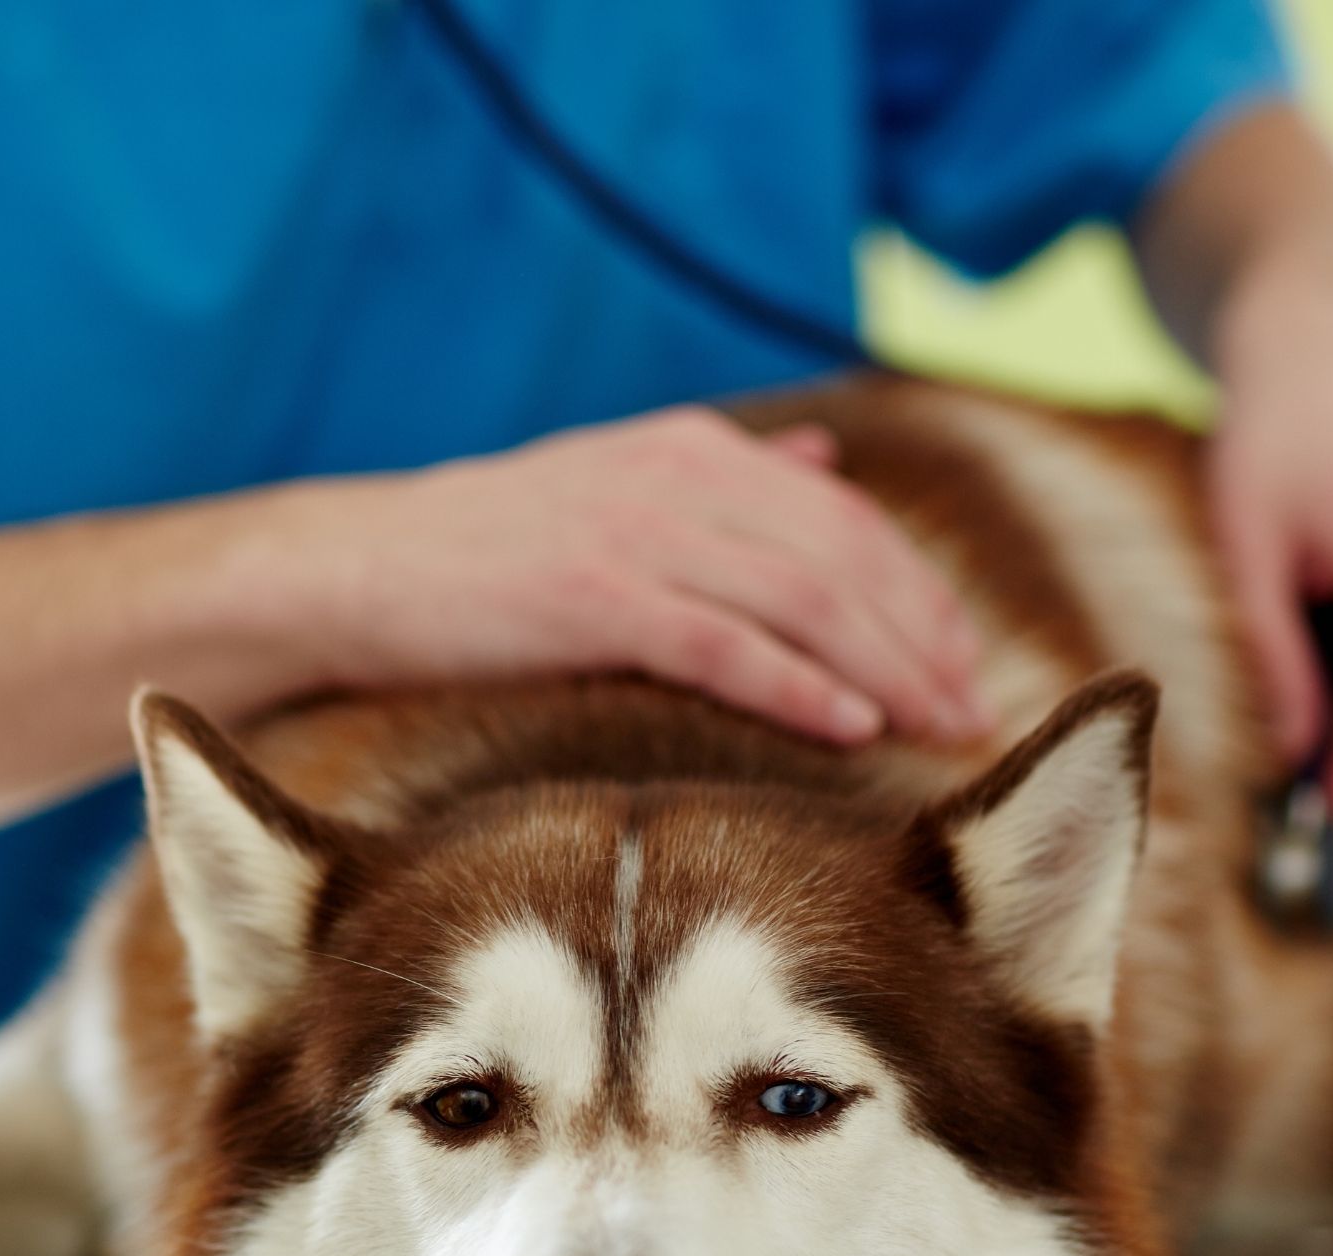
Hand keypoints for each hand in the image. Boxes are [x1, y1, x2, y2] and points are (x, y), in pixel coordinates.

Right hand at [257, 406, 990, 743]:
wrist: (358, 568)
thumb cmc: (486, 550)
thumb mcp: (616, 482)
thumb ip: (727, 474)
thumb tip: (827, 457)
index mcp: (693, 449)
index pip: (845, 516)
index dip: (918, 590)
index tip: (965, 662)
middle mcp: (680, 477)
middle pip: (845, 557)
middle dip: (924, 637)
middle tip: (975, 716)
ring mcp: (636, 533)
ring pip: (803, 599)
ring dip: (887, 669)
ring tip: (940, 729)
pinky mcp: (591, 595)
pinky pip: (722, 644)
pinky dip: (797, 685)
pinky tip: (852, 729)